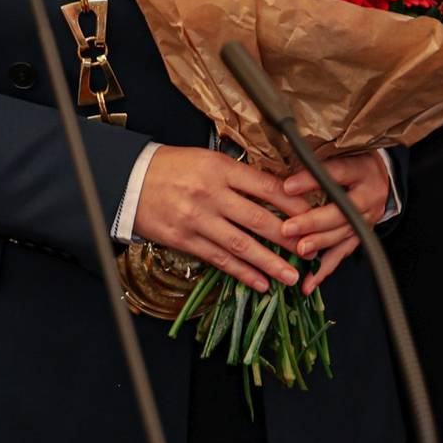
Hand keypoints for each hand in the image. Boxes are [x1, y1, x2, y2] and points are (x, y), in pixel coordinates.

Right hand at [131, 145, 309, 292]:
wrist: (129, 180)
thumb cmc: (171, 167)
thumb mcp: (207, 160)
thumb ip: (238, 176)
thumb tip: (275, 192)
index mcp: (221, 168)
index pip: (266, 186)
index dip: (293, 203)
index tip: (313, 214)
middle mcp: (211, 194)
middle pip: (258, 219)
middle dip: (289, 238)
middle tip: (312, 251)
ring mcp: (198, 220)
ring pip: (241, 245)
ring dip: (269, 263)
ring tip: (291, 276)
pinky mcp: (185, 240)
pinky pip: (219, 260)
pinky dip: (242, 273)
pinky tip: (259, 282)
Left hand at [276, 152, 391, 294]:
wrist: (382, 177)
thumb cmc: (353, 161)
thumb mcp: (341, 152)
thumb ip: (317, 161)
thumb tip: (281, 171)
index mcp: (361, 169)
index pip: (336, 173)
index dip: (312, 180)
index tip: (287, 186)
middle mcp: (368, 196)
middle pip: (341, 211)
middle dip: (313, 222)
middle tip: (288, 228)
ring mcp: (366, 219)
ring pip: (342, 234)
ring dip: (319, 244)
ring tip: (298, 250)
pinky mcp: (361, 236)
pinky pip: (342, 255)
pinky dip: (325, 270)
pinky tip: (308, 283)